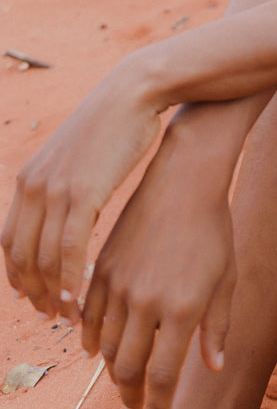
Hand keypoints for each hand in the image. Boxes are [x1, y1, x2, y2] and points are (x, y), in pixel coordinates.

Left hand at [2, 56, 162, 322]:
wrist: (133, 94)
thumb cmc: (115, 127)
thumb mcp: (77, 158)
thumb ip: (65, 185)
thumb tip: (68, 209)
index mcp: (29, 180)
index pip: (9, 240)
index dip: (17, 274)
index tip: (33, 296)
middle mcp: (33, 187)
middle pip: (20, 255)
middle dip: (33, 291)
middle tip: (51, 314)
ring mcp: (56, 190)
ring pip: (41, 258)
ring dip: (51, 292)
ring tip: (67, 313)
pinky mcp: (82, 193)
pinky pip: (68, 249)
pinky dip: (69, 279)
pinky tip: (78, 297)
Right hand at [80, 125, 236, 408]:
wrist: (183, 182)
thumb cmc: (214, 232)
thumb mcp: (226, 281)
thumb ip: (217, 328)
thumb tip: (212, 368)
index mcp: (182, 311)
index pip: (164, 378)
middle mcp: (146, 304)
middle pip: (128, 370)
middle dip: (133, 397)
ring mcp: (119, 286)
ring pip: (107, 348)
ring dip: (115, 373)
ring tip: (125, 384)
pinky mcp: (102, 269)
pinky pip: (90, 318)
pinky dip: (93, 341)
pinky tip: (100, 351)